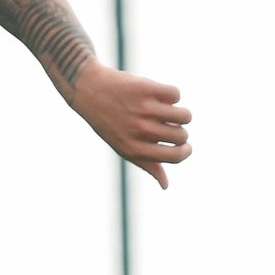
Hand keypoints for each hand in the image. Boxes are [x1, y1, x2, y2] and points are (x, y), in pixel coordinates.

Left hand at [67, 64, 191, 188]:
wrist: (88, 90)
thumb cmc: (109, 123)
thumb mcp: (124, 147)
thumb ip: (147, 165)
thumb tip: (166, 185)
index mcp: (134, 149)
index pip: (175, 157)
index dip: (186, 151)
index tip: (185, 145)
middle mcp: (139, 130)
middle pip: (182, 135)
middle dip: (181, 131)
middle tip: (171, 125)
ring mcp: (143, 109)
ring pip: (184, 115)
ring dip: (182, 113)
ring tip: (172, 110)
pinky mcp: (145, 88)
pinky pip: (175, 94)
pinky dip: (172, 94)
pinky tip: (162, 96)